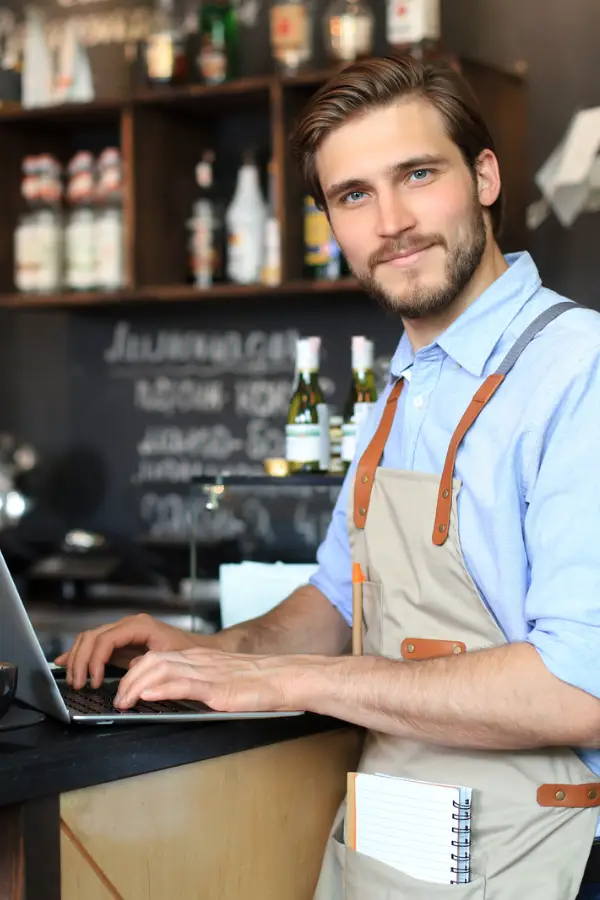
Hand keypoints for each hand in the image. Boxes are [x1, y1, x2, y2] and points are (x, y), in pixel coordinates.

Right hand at [54, 614, 207, 689]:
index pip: (106, 639)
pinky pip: (95, 643)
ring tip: (75, 681)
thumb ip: (146, 668)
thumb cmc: (188, 653)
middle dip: (81, 661)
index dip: (95, 661)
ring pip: (89, 639)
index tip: (94, 681)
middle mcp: (128, 625)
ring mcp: (123, 631)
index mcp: (139, 626)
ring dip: (78, 659)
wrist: (201, 648)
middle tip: (79, 684)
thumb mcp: (169, 661)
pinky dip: (79, 653)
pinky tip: (65, 662)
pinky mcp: (120, 641)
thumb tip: (126, 681)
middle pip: (92, 637)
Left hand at [113, 647, 317, 712]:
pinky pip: (184, 684)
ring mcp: (208, 673)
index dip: (134, 672)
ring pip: (162, 669)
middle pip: (152, 661)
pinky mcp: (218, 688)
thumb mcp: (222, 678)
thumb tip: (174, 694)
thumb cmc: (260, 683)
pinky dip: (161, 688)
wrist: (286, 678)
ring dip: (136, 686)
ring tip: (124, 702)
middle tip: (117, 700)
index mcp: (200, 659)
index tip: (123, 689)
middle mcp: (200, 661)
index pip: (157, 658)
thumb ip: (199, 682)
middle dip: (128, 680)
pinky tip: (148, 695)